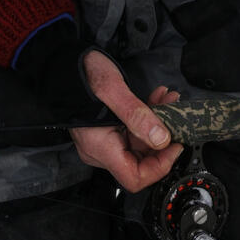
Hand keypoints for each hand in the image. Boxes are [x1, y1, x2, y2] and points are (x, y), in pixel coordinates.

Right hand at [69, 50, 182, 191]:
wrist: (64, 62)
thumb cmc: (81, 73)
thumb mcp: (112, 88)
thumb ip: (136, 114)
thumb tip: (161, 139)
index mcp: (100, 147)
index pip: (134, 177)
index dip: (159, 166)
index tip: (175, 145)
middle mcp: (101, 150)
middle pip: (140, 161)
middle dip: (163, 139)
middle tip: (176, 115)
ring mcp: (104, 140)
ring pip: (139, 143)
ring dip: (157, 124)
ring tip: (168, 100)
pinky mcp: (107, 129)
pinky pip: (132, 131)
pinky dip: (147, 118)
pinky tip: (156, 99)